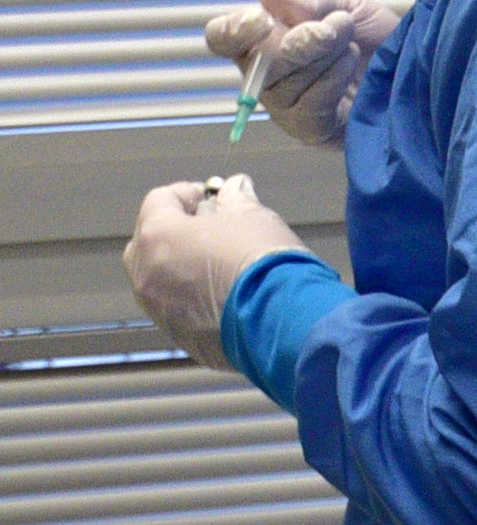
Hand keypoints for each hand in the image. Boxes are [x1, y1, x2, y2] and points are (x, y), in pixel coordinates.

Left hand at [122, 177, 307, 375]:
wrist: (282, 323)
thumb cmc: (263, 263)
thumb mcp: (254, 218)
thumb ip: (236, 199)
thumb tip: (235, 187)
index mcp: (157, 235)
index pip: (160, 200)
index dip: (189, 194)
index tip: (213, 197)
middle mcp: (146, 273)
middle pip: (150, 242)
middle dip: (178, 233)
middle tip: (213, 233)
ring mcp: (159, 309)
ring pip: (161, 280)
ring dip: (184, 269)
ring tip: (222, 270)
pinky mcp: (180, 337)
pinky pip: (180, 310)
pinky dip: (196, 301)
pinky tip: (230, 299)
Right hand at [200, 0, 399, 147]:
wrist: (417, 64)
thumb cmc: (374, 36)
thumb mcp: (343, 5)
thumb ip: (307, 1)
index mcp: (263, 40)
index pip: (223, 38)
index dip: (233, 30)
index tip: (262, 20)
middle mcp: (267, 76)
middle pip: (257, 64)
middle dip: (299, 43)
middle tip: (335, 27)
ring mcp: (287, 107)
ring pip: (282, 86)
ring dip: (322, 59)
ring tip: (352, 44)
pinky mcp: (313, 131)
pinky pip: (306, 110)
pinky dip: (329, 83)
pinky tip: (350, 65)